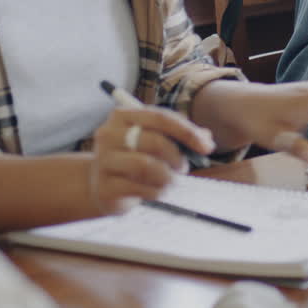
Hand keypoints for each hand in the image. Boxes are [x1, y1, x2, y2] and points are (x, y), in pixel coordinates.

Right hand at [88, 107, 214, 214]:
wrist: (101, 186)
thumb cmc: (133, 159)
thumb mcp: (153, 141)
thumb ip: (180, 136)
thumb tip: (206, 138)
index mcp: (123, 116)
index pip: (161, 118)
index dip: (188, 132)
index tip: (207, 147)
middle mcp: (109, 134)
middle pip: (156, 141)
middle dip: (178, 157)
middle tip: (184, 167)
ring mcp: (104, 161)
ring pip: (148, 166)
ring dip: (169, 177)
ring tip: (171, 181)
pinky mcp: (105, 186)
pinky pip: (141, 188)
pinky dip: (158, 191)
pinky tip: (158, 191)